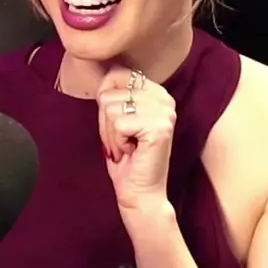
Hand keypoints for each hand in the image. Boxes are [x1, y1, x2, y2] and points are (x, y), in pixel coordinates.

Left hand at [97, 66, 176, 220]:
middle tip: (122, 141)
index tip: (118, 126)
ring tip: (126, 147)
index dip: (105, 102)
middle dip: (105, 122)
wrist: (139, 194)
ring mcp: (164, 111)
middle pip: (109, 92)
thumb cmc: (126, 159)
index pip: (116, 74)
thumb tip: (103, 74)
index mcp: (156, 91)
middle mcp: (164, 97)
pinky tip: (130, 152)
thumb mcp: (117, 118)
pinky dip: (116, 142)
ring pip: (110, 108)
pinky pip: (118, 124)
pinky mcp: (159, 127)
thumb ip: (115, 94)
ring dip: (110, 134)